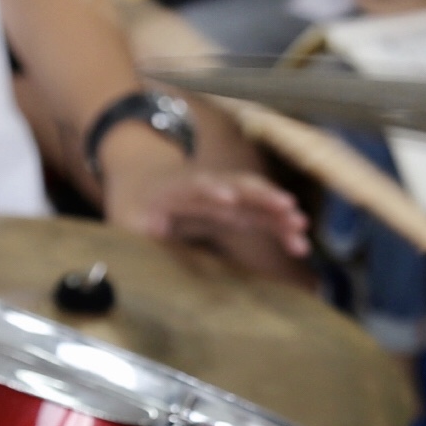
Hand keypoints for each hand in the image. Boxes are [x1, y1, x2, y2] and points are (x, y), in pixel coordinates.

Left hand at [98, 130, 310, 267]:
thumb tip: (152, 237)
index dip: (213, 190)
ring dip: (279, 211)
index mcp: (176, 188)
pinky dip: (280, 227)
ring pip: (257, 199)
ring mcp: (226, 195)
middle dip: (262, 196)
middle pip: (239, 185)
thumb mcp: (124, 220)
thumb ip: (138, 232)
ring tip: (301, 226)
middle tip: (287, 207)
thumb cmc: (132, 206)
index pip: (197, 185)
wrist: (143, 181)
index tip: (228, 199)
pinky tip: (298, 243)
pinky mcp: (237, 208)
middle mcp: (207, 186)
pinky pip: (263, 215)